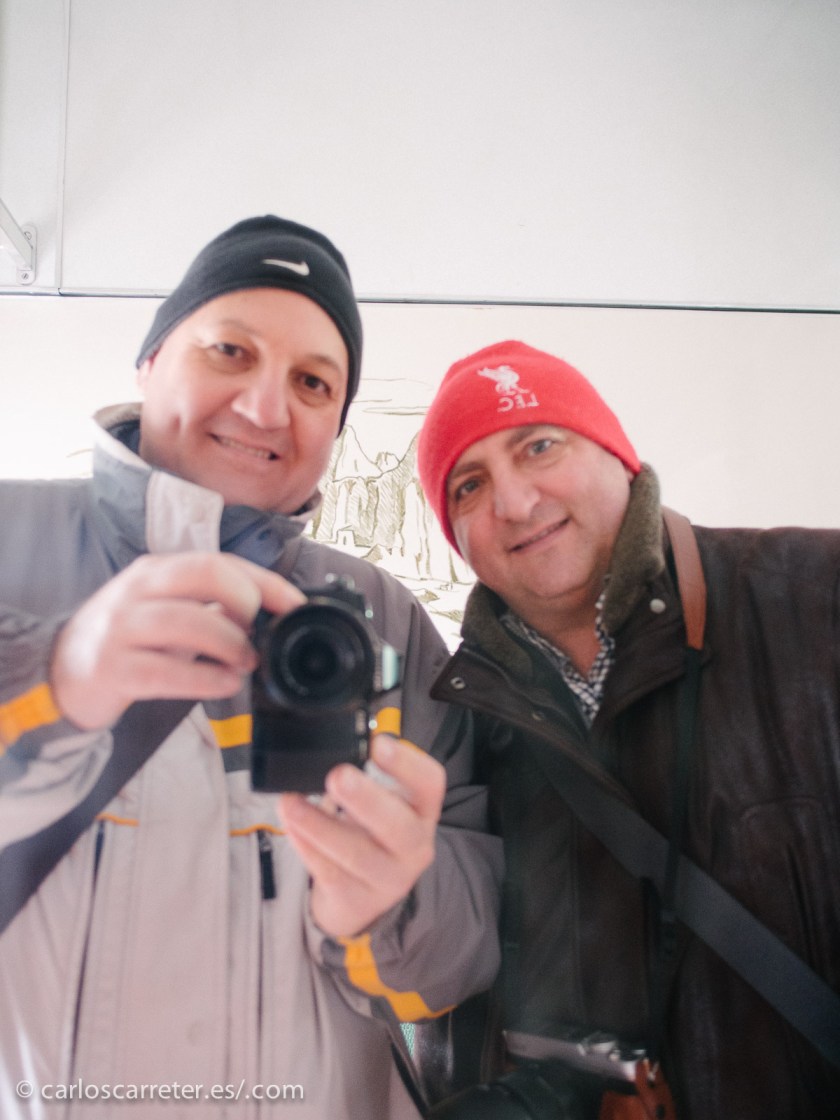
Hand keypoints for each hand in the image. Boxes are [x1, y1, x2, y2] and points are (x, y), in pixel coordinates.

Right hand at [50, 552, 305, 729]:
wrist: (63, 674)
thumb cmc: (129, 641)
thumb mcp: (169, 611)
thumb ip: (213, 606)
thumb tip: (272, 612)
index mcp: (157, 570)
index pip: (219, 562)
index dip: (265, 582)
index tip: (295, 606)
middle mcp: (137, 590)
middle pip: (203, 574)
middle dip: (245, 601)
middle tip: (259, 633)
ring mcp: (121, 628)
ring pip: (187, 621)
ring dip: (230, 643)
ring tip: (246, 662)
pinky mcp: (112, 669)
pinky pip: (165, 671)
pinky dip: (204, 678)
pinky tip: (225, 684)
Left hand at [279, 734, 446, 938]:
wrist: (364, 896)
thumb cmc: (370, 833)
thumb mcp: (381, 804)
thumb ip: (363, 776)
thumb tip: (326, 748)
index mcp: (423, 812)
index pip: (430, 784)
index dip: (407, 764)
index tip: (378, 744)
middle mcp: (413, 847)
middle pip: (398, 827)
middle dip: (366, 799)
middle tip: (337, 776)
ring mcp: (387, 879)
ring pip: (356, 854)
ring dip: (319, 826)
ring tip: (290, 803)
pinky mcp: (356, 899)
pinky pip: (328, 872)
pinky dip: (306, 846)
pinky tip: (290, 826)